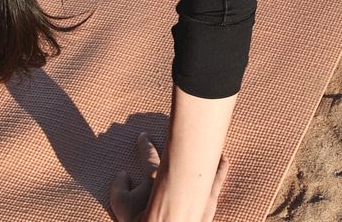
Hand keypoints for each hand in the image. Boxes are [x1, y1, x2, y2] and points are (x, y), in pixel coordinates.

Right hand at [108, 132, 229, 221]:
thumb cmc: (141, 220)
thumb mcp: (120, 204)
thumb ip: (118, 186)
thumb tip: (122, 173)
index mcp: (156, 176)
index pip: (148, 155)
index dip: (144, 144)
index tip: (142, 135)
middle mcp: (178, 176)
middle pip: (178, 152)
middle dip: (175, 139)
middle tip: (173, 128)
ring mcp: (195, 186)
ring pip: (200, 161)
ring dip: (201, 149)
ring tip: (202, 137)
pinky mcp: (208, 197)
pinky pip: (217, 179)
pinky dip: (220, 167)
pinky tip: (223, 159)